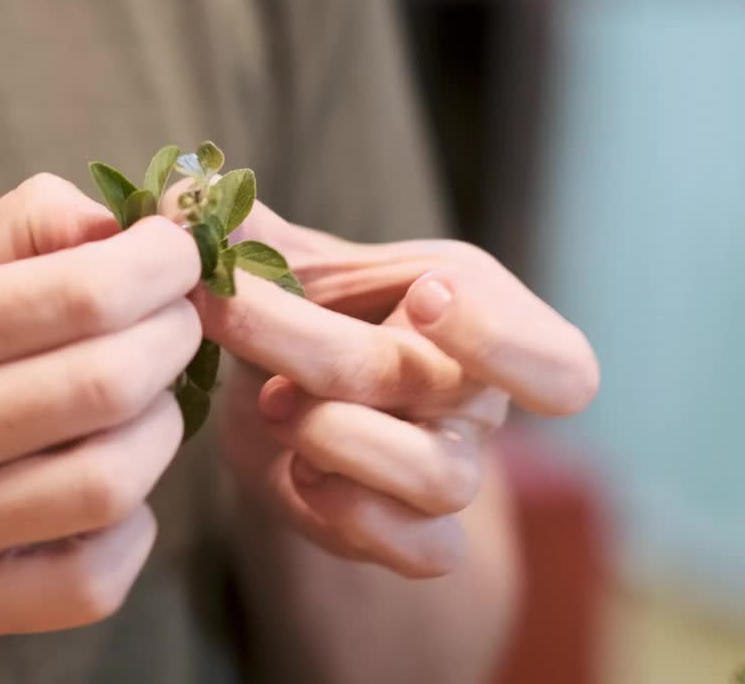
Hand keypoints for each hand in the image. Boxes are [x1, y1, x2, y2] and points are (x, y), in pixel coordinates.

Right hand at [0, 174, 201, 649]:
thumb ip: (15, 236)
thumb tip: (125, 223)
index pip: (79, 293)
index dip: (162, 264)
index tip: (176, 254)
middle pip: (109, 384)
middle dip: (176, 336)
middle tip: (173, 319)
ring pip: (112, 483)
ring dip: (161, 428)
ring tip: (142, 400)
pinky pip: (91, 581)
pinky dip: (132, 527)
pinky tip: (111, 490)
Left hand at [199, 204, 597, 577]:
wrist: (282, 401)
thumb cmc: (305, 314)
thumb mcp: (287, 263)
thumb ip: (247, 230)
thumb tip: (183, 192)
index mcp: (479, 315)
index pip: (561, 366)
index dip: (503, 338)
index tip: (419, 296)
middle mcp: (479, 402)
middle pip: (439, 390)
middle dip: (310, 342)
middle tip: (224, 304)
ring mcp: (452, 473)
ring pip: (436, 480)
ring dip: (335, 436)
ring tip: (271, 406)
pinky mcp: (414, 537)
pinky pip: (422, 552)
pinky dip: (353, 516)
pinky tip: (298, 475)